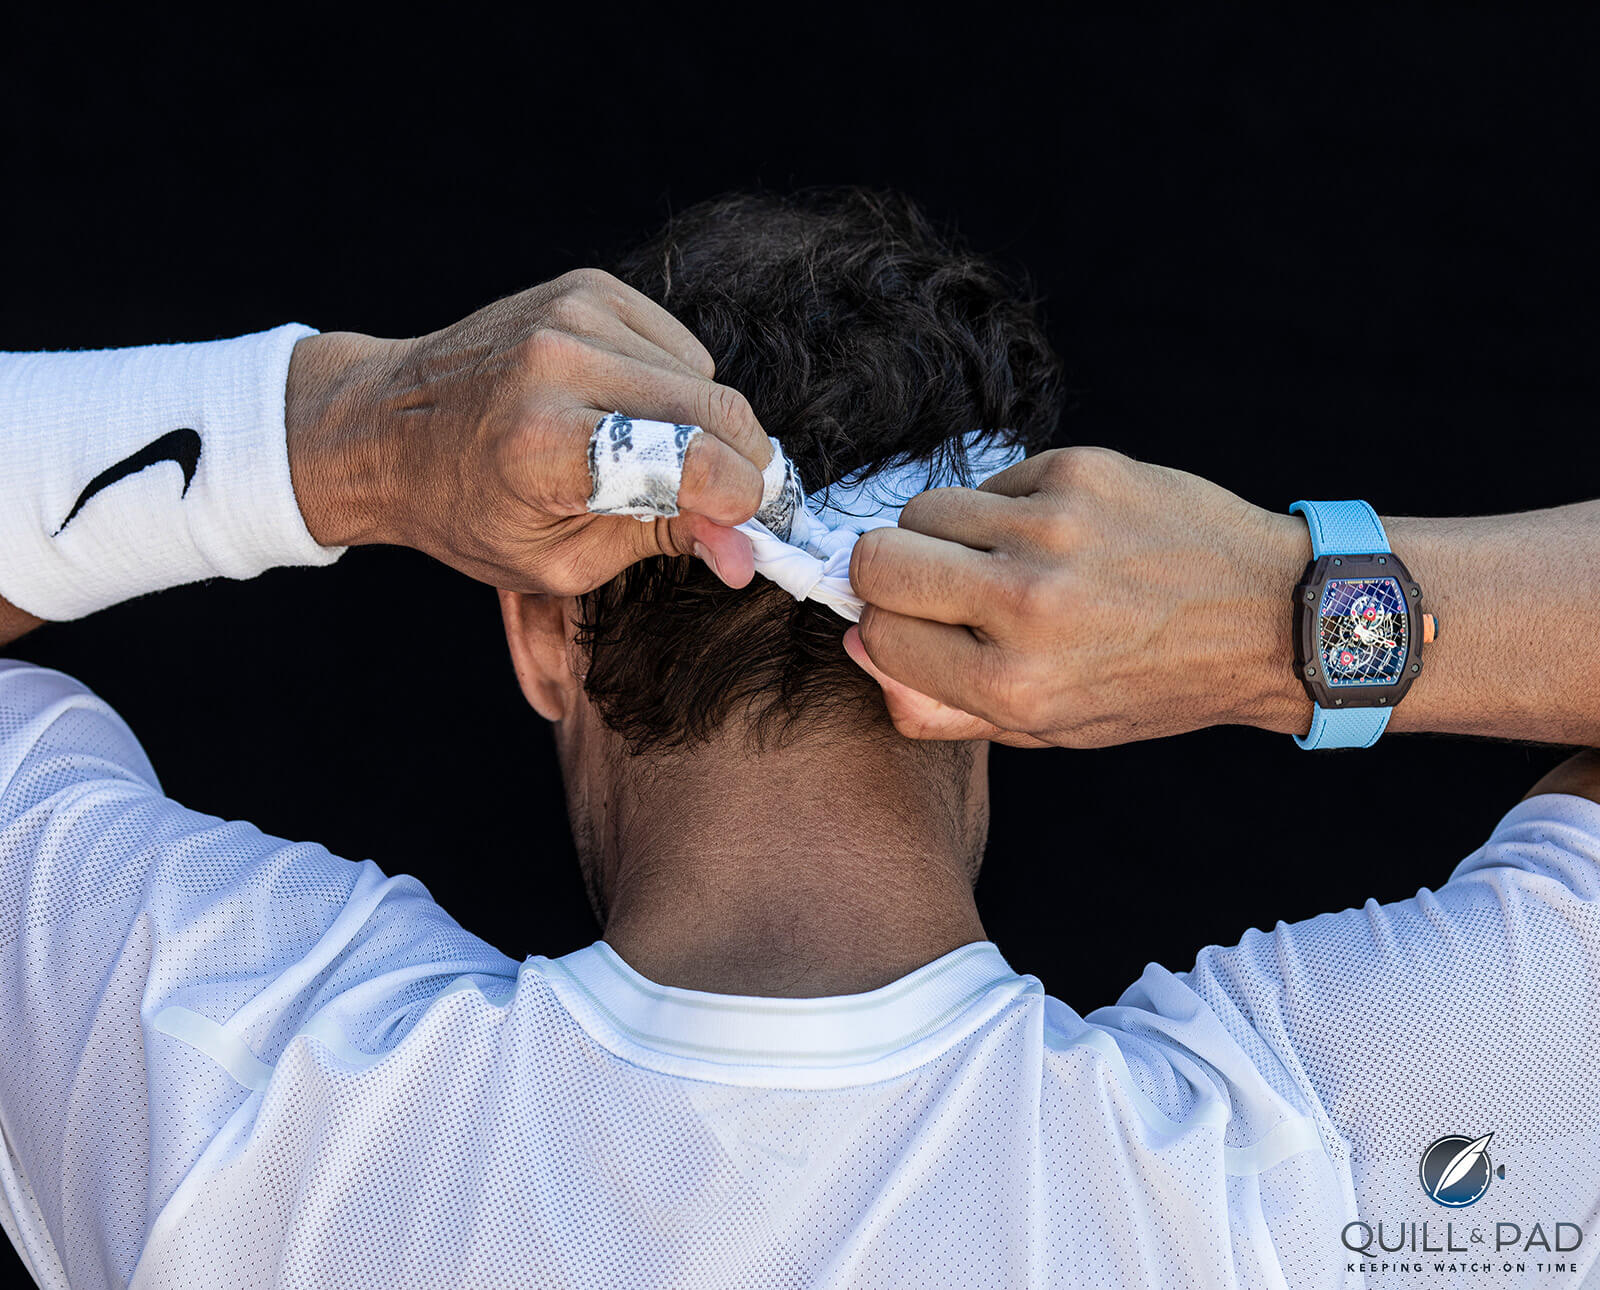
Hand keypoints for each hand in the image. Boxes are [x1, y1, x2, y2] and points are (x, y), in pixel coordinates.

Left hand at [286, 269, 769, 595]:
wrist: (384, 427)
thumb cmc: (465, 509)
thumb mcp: (556, 560)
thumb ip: (658, 542)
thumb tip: (744, 553)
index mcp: (546, 445)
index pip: (694, 461)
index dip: (740, 503)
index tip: (741, 526)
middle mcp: (561, 364)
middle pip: (719, 410)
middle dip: (745, 464)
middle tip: (728, 502)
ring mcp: (575, 314)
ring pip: (707, 376)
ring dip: (704, 425)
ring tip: (645, 454)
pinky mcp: (586, 288)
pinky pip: (679, 344)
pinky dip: (675, 384)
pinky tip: (626, 408)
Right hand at [844, 446, 1312, 747]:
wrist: (1272, 615)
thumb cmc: (1158, 680)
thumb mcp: (1053, 729)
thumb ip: (946, 705)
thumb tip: (862, 645)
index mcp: (1015, 685)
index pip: (879, 634)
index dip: (887, 629)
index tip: (917, 625)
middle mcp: (1027, 604)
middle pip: (875, 558)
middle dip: (887, 572)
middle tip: (933, 582)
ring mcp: (1053, 528)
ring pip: (924, 508)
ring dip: (947, 534)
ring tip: (1003, 557)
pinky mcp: (1080, 470)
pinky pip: (991, 479)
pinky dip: (1008, 505)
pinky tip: (1060, 534)